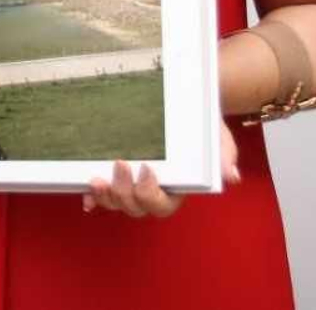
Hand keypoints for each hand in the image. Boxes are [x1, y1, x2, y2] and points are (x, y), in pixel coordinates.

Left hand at [82, 119, 239, 217]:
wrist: (188, 108)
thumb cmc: (204, 128)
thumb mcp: (218, 139)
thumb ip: (223, 158)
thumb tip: (230, 176)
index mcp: (177, 190)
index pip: (162, 206)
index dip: (151, 194)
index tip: (147, 169)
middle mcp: (153, 192)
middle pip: (136, 208)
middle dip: (125, 193)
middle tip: (121, 164)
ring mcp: (133, 185)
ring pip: (117, 203)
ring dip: (105, 196)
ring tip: (96, 179)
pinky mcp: (118, 174)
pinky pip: (103, 193)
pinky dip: (93, 197)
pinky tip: (86, 195)